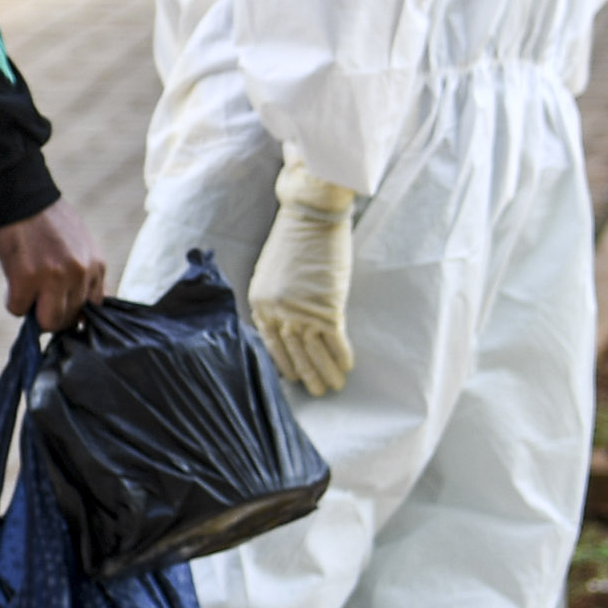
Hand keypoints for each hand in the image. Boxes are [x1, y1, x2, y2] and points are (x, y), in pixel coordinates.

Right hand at [0, 197, 109, 332]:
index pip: (92, 308)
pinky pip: (18, 310)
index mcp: (96, 264)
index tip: (58, 304)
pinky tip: (12, 283)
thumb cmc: (46, 218)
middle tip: (38, 300)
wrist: (20, 195)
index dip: (72, 310)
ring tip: (26, 294)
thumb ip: (84, 272)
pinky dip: (12, 301)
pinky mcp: (25, 279)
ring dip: (34, 313)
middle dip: (52, 314)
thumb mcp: (80, 243)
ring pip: (48, 321)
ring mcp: (54, 277)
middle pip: (69, 319)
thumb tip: (81, 308)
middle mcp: (80, 273)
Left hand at [250, 161, 356, 395]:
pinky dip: (342, 355)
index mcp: (259, 302)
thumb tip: (289, 321)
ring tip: (335, 387)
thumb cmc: (295, 239)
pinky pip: (334, 340)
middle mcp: (275, 311)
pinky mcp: (326, 307)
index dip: (283, 362)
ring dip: (325, 372)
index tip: (292, 376)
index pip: (269, 342)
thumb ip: (277, 299)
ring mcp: (300, 311)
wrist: (310, 215)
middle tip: (317, 392)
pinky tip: (348, 366)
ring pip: (313, 351)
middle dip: (305, 374)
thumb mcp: (273, 273)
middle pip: (291, 352)